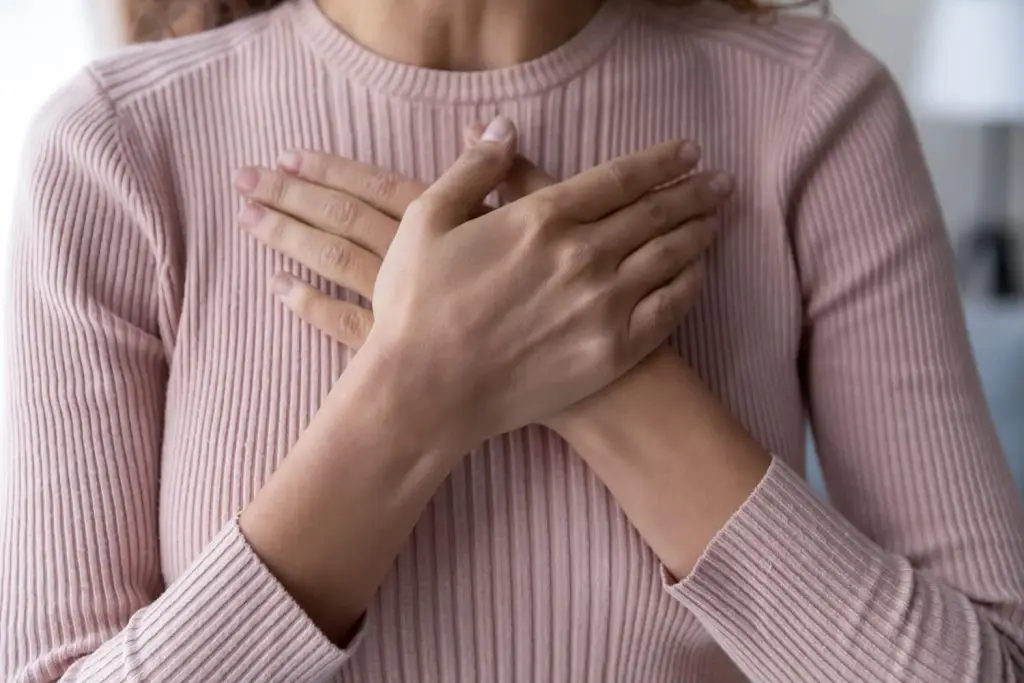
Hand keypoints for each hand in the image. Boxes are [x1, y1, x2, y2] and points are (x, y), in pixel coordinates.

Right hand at [235, 117, 730, 448]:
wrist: (426, 393)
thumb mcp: (426, 221)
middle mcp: (583, 255)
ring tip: (717, 218)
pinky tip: (698, 273)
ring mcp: (603, 305)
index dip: (661, 161)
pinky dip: (689, 285)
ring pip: (669, 257)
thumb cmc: (417, 306)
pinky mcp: (611, 351)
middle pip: (655, 213)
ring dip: (699, 232)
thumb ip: (473, 169)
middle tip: (722, 181)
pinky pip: (667, 310)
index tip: (689, 151)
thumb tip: (504, 126)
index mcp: (542, 218)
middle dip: (694, 191)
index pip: (620, 177)